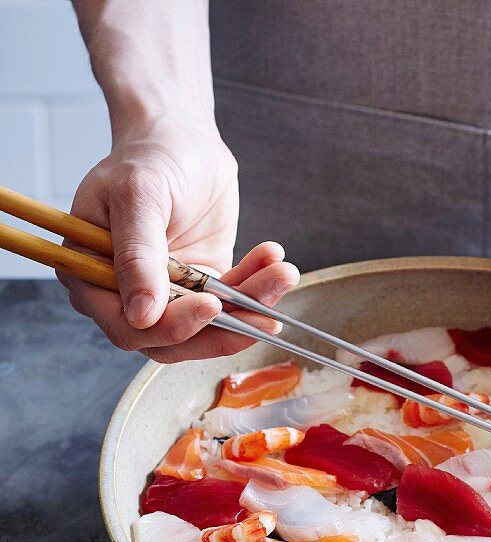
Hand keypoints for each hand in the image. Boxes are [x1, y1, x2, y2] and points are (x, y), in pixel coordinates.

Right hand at [60, 116, 299, 362]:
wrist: (181, 137)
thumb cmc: (149, 157)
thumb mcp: (139, 196)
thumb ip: (138, 256)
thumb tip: (141, 315)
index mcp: (92, 276)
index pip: (129, 328)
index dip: (171, 328)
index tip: (211, 306)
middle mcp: (126, 294)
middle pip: (175, 339)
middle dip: (224, 328)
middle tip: (265, 316)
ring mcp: (168, 295)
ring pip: (211, 326)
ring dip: (251, 307)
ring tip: (283, 275)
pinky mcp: (202, 289)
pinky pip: (233, 302)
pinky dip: (258, 287)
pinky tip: (276, 263)